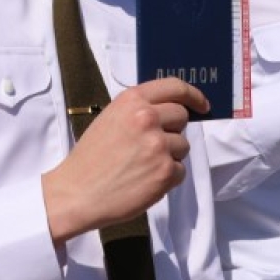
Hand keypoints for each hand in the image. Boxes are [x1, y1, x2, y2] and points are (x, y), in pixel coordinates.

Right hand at [42, 77, 208, 244]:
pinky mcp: (165, 171)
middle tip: (152, 145)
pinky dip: (167, 178)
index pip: (175, 87)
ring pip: (183, 146)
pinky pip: (180, 171)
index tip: (202, 105)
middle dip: (172, 130)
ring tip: (142, 165)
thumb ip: (139, 110)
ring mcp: (158, 145)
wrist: (76, 192)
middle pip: (182, 116)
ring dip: (169, 156)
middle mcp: (147, 117)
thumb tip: (172, 112)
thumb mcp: (110, 118)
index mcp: (132, 100)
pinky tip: (144, 181)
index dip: (193, 95)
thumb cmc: (91, 158)